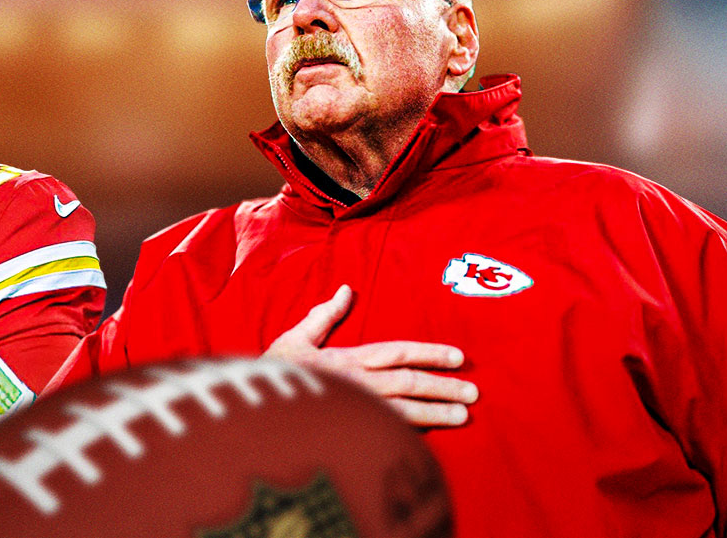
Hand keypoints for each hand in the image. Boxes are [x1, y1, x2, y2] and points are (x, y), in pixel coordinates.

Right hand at [264, 285, 478, 427]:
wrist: (253, 412)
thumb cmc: (273, 373)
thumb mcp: (296, 338)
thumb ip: (323, 315)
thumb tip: (345, 290)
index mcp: (348, 359)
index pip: (398, 352)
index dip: (430, 353)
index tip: (458, 357)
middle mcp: (358, 384)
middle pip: (410, 382)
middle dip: (445, 386)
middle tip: (473, 393)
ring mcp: (355, 411)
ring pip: (406, 410)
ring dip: (437, 413)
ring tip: (463, 415)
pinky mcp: (350, 433)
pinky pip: (387, 433)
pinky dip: (413, 433)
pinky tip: (432, 436)